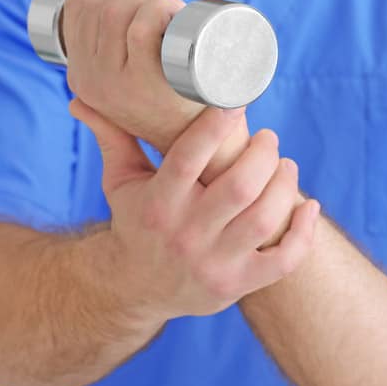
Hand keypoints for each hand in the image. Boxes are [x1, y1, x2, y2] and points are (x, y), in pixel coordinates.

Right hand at [61, 0, 204, 152]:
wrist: (211, 151)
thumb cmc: (185, 101)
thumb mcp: (150, 59)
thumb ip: (143, 14)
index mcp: (82, 77)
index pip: (79, 7)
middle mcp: (89, 82)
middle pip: (102, 5)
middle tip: (167, 5)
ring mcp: (115, 86)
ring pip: (121, 12)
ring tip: (174, 13)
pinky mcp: (142, 87)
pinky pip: (140, 30)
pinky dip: (158, 12)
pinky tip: (174, 18)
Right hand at [70, 98, 320, 318]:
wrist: (136, 289)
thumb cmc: (136, 221)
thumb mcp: (119, 181)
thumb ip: (111, 137)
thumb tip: (79, 97)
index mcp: (158, 204)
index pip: (188, 159)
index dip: (215, 126)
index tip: (235, 101)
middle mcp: (186, 235)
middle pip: (239, 187)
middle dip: (263, 153)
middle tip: (268, 138)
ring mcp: (215, 263)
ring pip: (264, 219)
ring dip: (284, 183)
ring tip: (285, 164)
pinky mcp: (238, 285)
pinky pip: (284, 261)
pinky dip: (304, 232)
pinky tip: (308, 206)